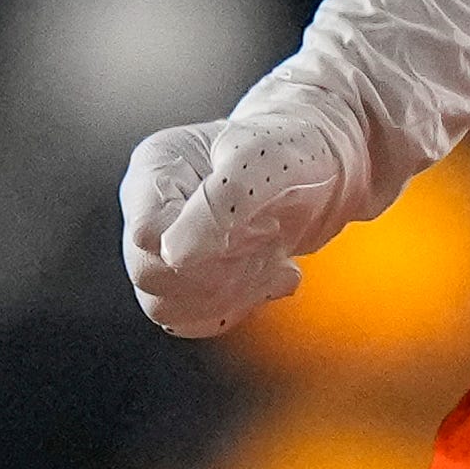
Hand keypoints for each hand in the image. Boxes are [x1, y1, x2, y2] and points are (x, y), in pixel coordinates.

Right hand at [120, 96, 361, 338]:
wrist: (323, 167)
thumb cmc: (293, 148)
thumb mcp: (264, 162)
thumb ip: (219, 205)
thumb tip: (174, 255)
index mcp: (155, 167)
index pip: (146, 234)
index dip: (196, 245)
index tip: (247, 226)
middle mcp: (150, 207)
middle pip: (150, 275)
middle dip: (218, 272)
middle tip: (266, 240)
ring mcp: (168, 244)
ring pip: (167, 305)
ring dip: (232, 292)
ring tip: (270, 257)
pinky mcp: (190, 275)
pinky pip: (191, 319)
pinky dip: (237, 307)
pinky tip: (269, 274)